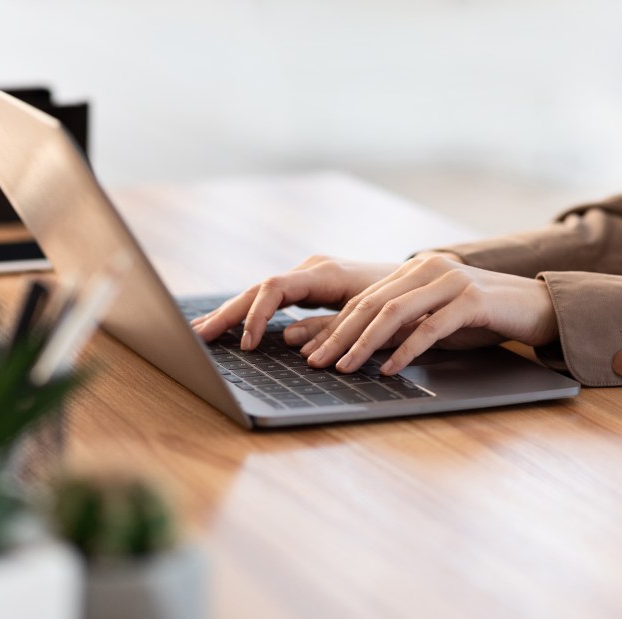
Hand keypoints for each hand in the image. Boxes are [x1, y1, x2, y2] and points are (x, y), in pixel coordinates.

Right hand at [191, 256, 399, 347]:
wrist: (424, 281)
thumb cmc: (404, 302)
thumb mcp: (374, 319)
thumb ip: (332, 329)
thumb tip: (291, 341)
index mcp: (325, 273)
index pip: (274, 288)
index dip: (256, 316)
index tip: (249, 345)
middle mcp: (311, 270)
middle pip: (257, 290)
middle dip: (227, 313)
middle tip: (197, 335)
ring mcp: (307, 278)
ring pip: (259, 293)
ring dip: (230, 313)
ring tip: (200, 331)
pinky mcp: (308, 288)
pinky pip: (270, 300)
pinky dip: (247, 313)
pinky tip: (228, 325)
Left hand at [291, 254, 558, 374]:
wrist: (538, 307)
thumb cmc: (483, 318)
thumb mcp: (435, 320)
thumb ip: (402, 328)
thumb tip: (359, 351)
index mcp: (413, 270)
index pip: (363, 299)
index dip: (332, 326)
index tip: (307, 350)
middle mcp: (427, 269)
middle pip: (371, 304)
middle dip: (337, 336)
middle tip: (313, 362)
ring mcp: (450, 282)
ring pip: (394, 313)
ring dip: (364, 344)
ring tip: (343, 368)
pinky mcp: (473, 300)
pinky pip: (431, 327)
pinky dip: (406, 350)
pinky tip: (389, 369)